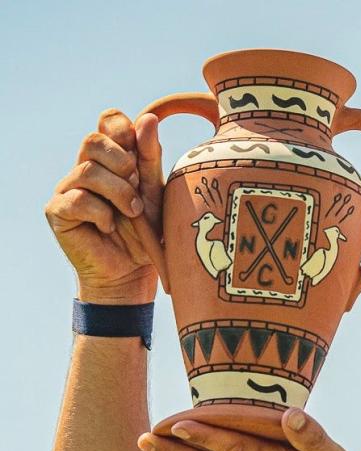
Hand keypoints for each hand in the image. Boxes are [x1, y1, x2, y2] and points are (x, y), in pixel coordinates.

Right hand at [45, 109, 163, 303]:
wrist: (131, 273)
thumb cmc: (145, 234)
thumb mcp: (154, 195)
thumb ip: (150, 160)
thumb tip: (148, 119)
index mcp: (111, 159)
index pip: (108, 121)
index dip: (122, 128)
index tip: (138, 153)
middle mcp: (86, 168)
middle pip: (93, 140)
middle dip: (122, 162)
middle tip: (137, 189)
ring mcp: (68, 188)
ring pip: (88, 171)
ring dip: (118, 193)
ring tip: (132, 213)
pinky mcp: (57, 211)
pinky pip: (78, 199)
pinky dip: (101, 214)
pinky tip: (108, 227)